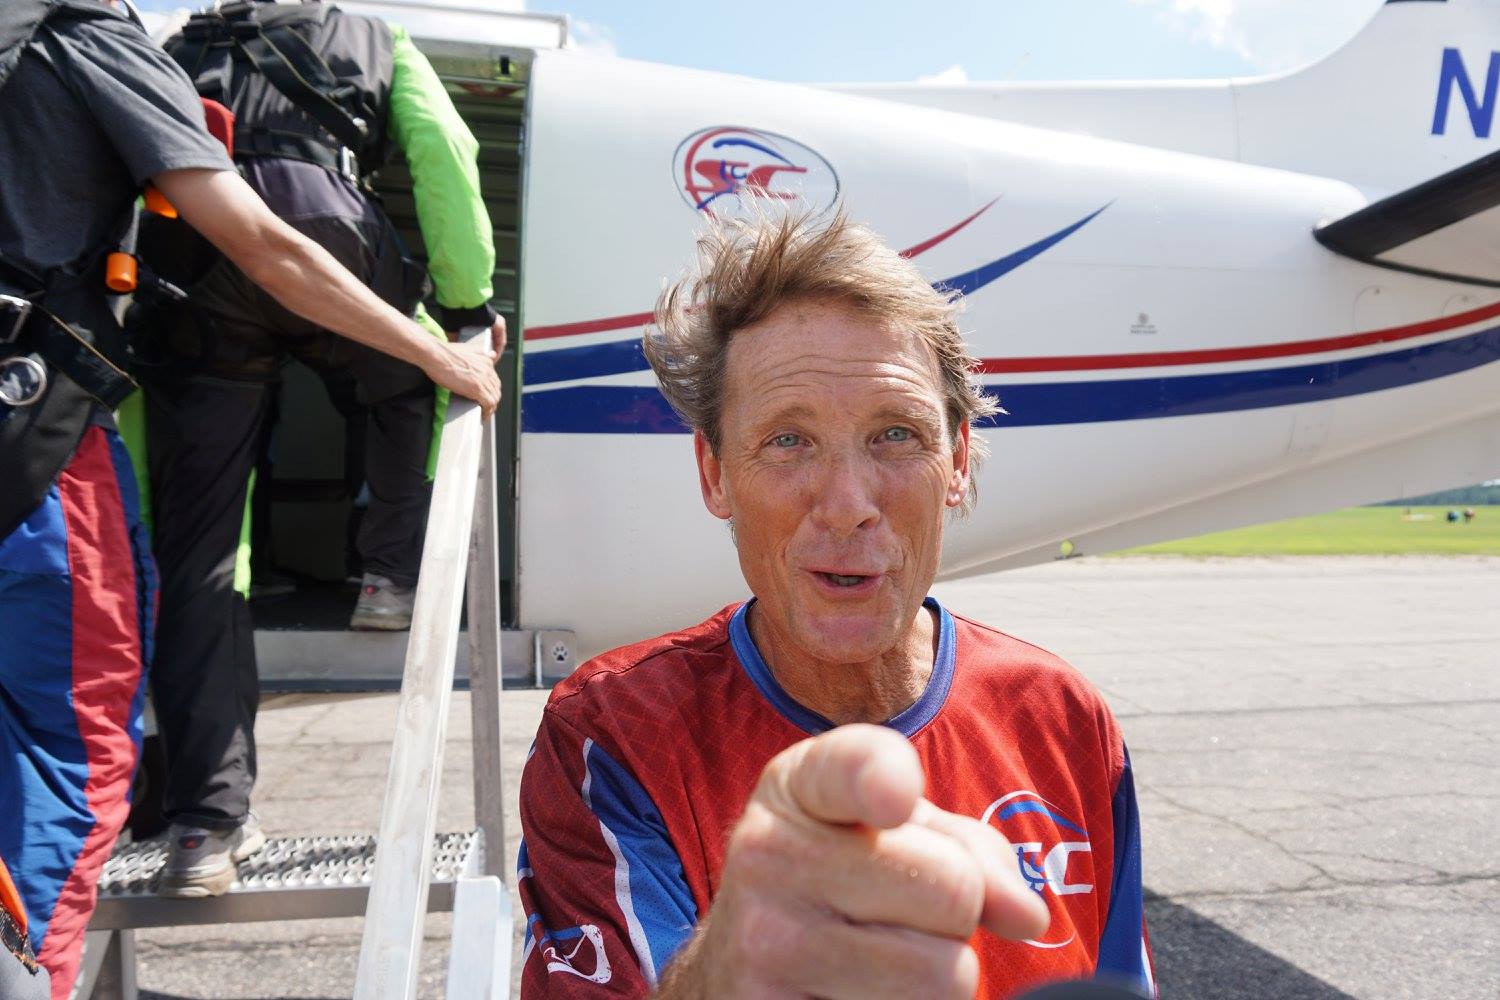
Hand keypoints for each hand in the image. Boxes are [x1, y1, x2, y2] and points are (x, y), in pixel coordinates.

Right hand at [422, 318, 502, 416]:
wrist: (436, 355)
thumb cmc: (445, 352)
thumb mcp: (468, 349)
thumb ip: (481, 354)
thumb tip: (493, 355)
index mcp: (486, 361)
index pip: (494, 380)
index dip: (490, 390)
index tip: (484, 396)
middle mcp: (488, 370)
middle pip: (496, 390)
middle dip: (491, 399)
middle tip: (484, 407)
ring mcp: (483, 380)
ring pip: (494, 398)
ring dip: (490, 408)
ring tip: (483, 413)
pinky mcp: (477, 389)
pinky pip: (489, 404)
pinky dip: (487, 412)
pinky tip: (482, 416)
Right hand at [658, 725, 1048, 998]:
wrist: (737, 967)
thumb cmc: (842, 884)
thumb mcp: (894, 833)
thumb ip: (969, 848)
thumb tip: (1025, 915)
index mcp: (799, 786)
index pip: (858, 769)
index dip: (886, 782)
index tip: (894, 799)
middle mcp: (769, 856)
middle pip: (955, 890)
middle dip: (953, 916)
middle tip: (896, 918)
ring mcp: (764, 946)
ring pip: (945, 977)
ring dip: (936, 981)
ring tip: (879, 964)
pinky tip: (855, 996)